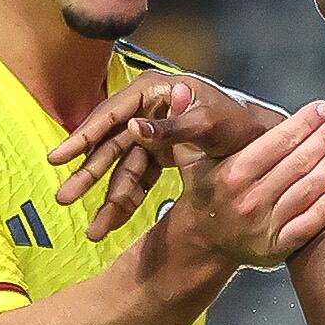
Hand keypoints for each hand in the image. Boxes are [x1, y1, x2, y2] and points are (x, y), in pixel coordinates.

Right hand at [47, 75, 284, 241]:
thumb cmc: (239, 126)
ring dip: (106, 199)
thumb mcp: (208, 125)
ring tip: (93, 232)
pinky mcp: (161, 154)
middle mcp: (147, 110)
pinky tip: (112, 226)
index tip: (58, 158)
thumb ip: (172, 128)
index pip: (110, 115)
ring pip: (120, 168)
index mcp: (153, 92)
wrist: (266, 144)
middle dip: (87, 175)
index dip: (82, 137)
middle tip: (63, 199)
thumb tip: (134, 130)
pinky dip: (126, 202)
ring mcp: (152, 133)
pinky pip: (137, 179)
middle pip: (109, 144)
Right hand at [155, 98, 324, 272]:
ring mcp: (264, 227)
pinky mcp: (276, 248)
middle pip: (295, 165)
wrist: (203, 242)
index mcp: (230, 176)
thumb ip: (186, 123)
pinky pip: (308, 226)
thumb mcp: (189, 159)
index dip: (301, 124)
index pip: (273, 144)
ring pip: (306, 192)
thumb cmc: (204, 191)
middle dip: (323, 140)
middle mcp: (248, 201)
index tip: (321, 107)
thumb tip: (181, 90)